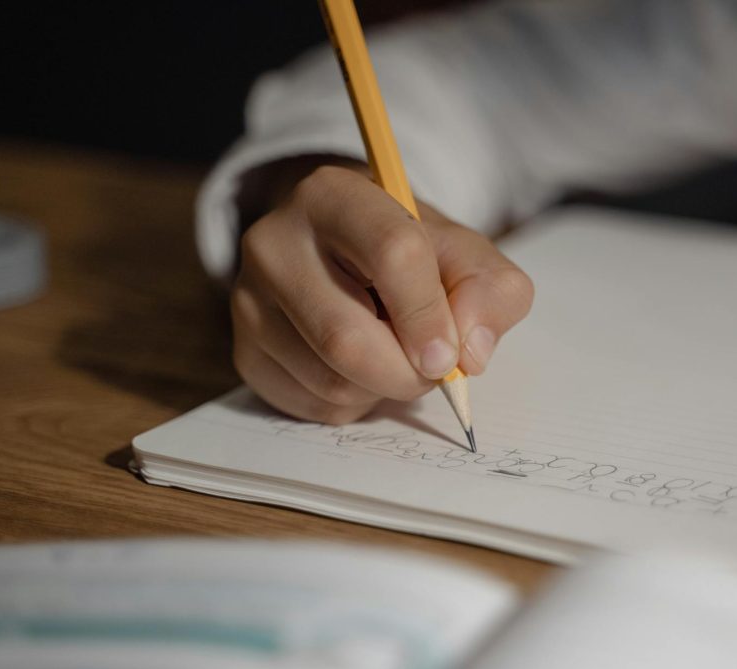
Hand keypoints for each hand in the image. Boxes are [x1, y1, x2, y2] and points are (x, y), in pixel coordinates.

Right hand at [231, 164, 533, 423]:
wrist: (347, 258)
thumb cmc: (412, 256)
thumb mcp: (466, 255)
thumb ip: (491, 292)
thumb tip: (470, 352)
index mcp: (334, 196)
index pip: (391, 254)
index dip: (428, 316)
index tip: (451, 355)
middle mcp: (274, 242)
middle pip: (346, 336)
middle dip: (406, 372)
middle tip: (432, 370)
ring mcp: (249, 300)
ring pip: (331, 380)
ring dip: (383, 389)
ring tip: (392, 354)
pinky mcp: (245, 353)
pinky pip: (313, 405)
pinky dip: (355, 403)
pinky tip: (360, 369)